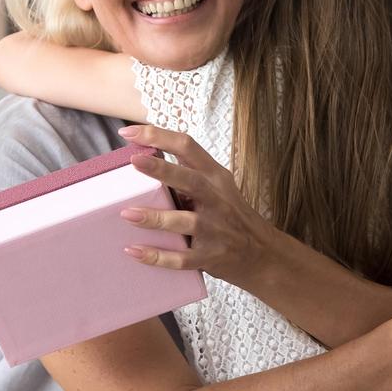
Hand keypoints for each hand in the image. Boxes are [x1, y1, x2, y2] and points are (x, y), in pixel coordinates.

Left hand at [117, 124, 275, 286]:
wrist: (264, 254)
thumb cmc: (232, 215)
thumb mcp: (219, 187)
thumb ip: (190, 174)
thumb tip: (146, 159)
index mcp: (215, 177)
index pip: (188, 147)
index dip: (159, 136)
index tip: (130, 132)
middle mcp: (217, 199)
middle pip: (190, 180)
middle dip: (162, 169)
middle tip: (134, 160)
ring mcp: (215, 229)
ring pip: (185, 221)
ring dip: (156, 217)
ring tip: (127, 213)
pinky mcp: (211, 256)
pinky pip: (182, 258)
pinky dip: (158, 256)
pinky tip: (135, 251)